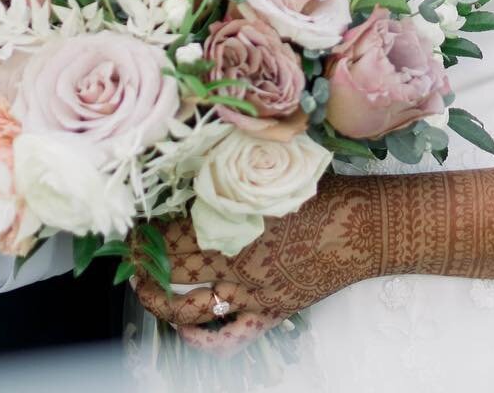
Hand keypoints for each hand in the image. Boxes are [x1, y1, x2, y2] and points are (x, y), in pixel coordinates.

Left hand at [133, 176, 378, 348]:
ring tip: (143, 289)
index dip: (145, 230)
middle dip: (141, 261)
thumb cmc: (324, 190)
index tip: (133, 224)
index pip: (169, 230)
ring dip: (157, 300)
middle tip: (130, 254)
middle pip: (170, 267)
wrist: (363, 227)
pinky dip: (200, 339)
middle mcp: (232, 260)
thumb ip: (236, 164)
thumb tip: (201, 153)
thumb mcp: (275, 167)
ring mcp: (248, 292)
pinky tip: (186, 328)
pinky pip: (226, 338)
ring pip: (186, 306)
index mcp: (231, 220)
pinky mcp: (267, 313)